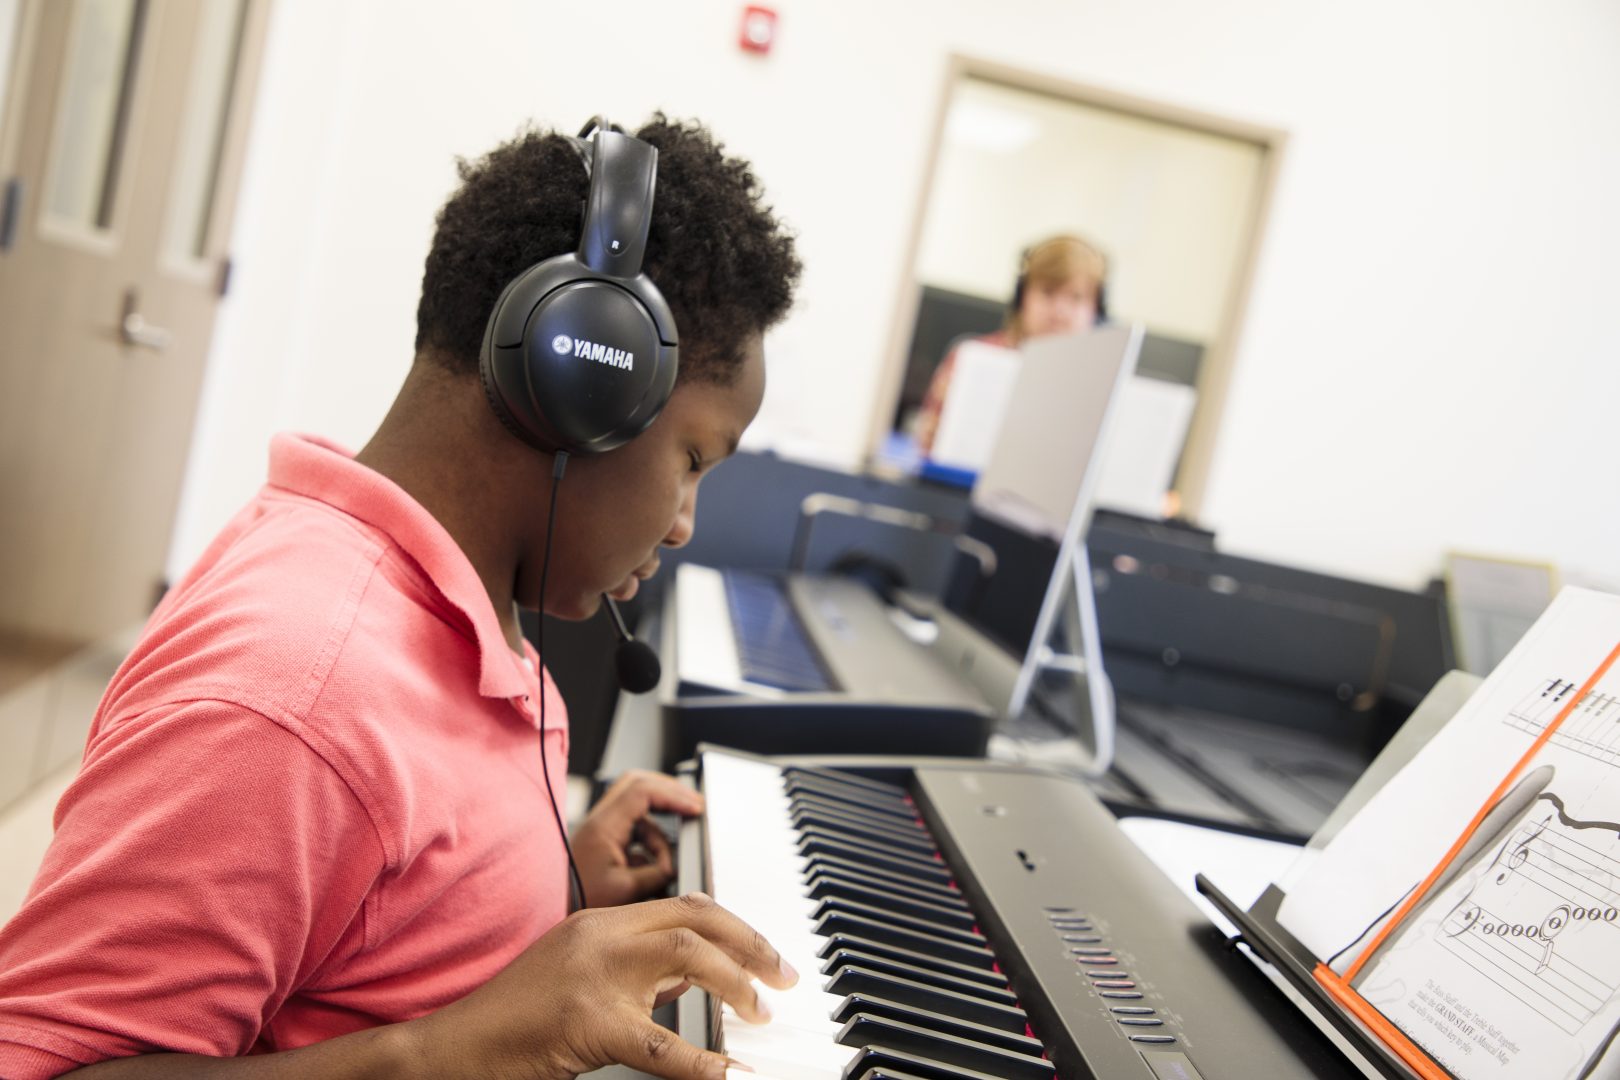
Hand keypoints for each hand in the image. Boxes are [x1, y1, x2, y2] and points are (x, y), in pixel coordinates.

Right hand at [407, 893, 795, 1079]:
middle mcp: (600, 935)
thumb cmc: (516, 1021)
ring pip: (687, 955)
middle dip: (751, 944)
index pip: (686, 905)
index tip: (767, 956)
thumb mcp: (582, 979)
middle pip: (696, 918)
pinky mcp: (585, 1022)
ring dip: (736, 983)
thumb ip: (635, 973)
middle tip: (783, 978)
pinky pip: (658, 1040)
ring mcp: (593, 975)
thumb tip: (692, 981)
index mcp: (600, 922)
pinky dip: (700, 1059)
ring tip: (759, 1014)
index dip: (736, 926)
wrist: (452, 1046)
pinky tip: (725, 1072)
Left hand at [571, 769, 703, 906]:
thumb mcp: (624, 891)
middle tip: (692, 806)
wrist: (553, 911)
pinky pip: (637, 832)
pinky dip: (652, 847)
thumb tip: (673, 867)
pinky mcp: (606, 842)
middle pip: (640, 785)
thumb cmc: (578, 901)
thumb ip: (656, 875)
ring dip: (661, 837)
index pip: (642, 790)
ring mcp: (603, 829)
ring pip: (642, 814)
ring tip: (666, 868)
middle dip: (669, 794)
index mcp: (604, 826)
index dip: (672, 795)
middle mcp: (602, 821)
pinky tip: (656, 871)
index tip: (694, 807)